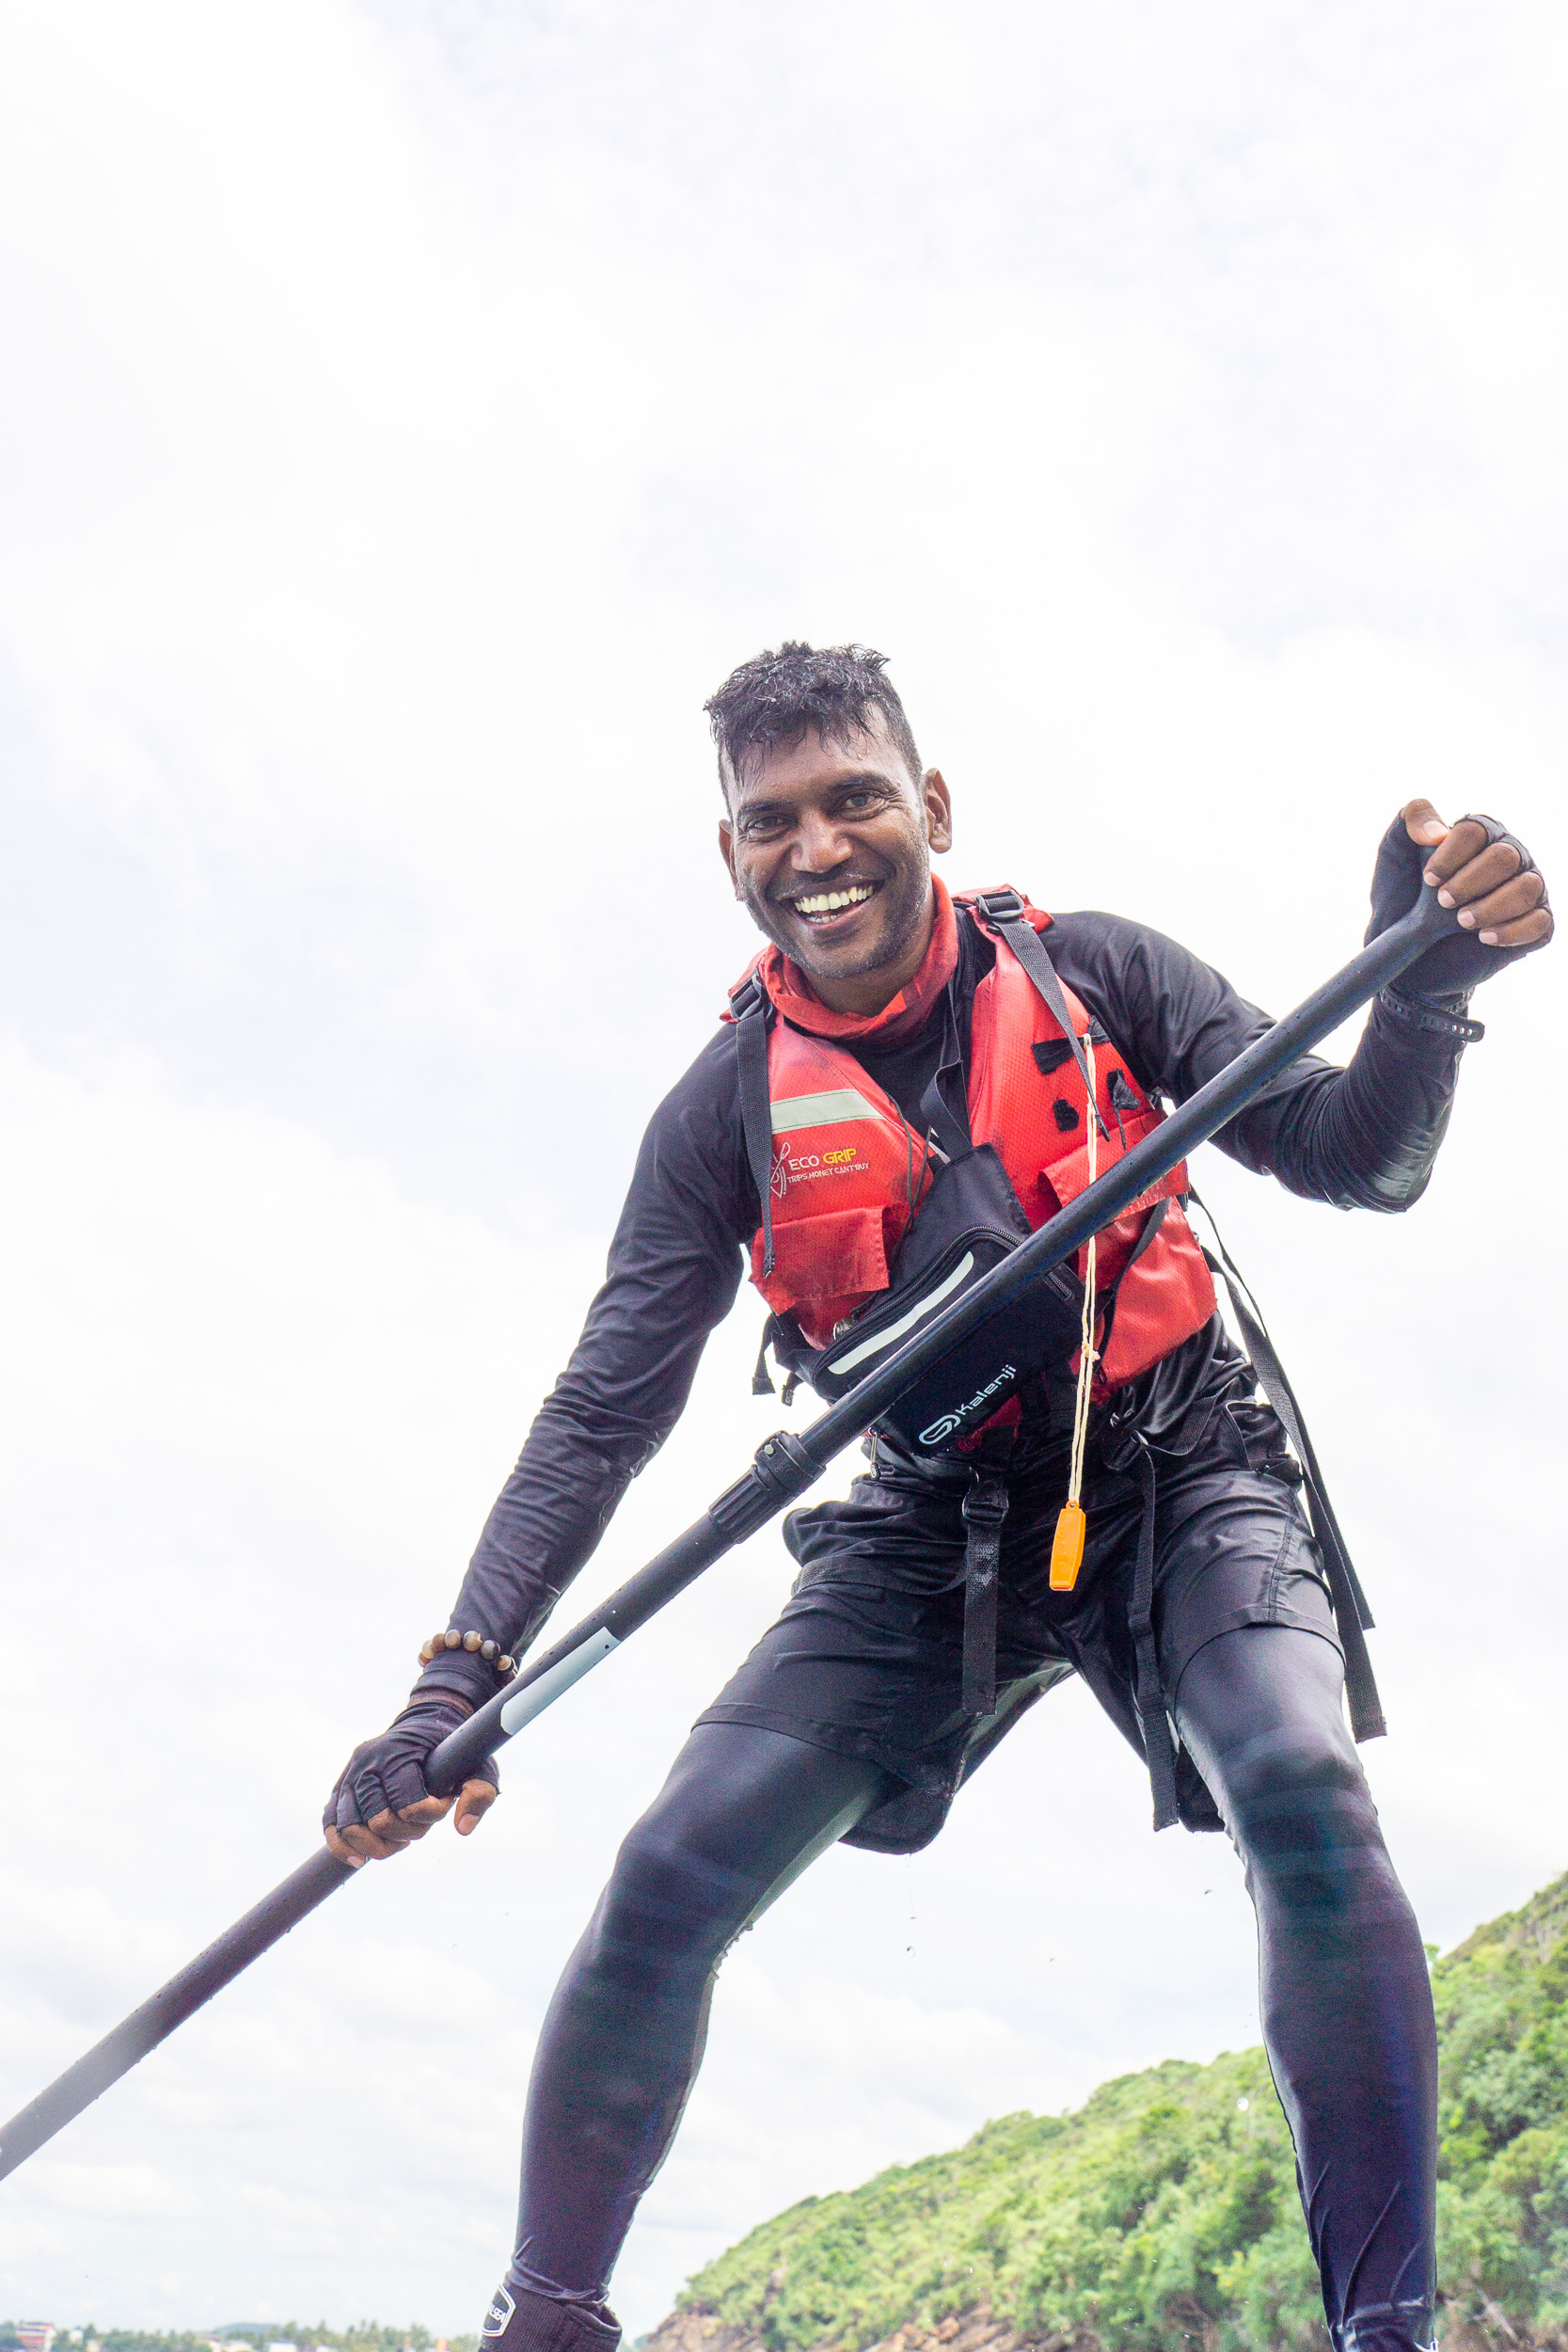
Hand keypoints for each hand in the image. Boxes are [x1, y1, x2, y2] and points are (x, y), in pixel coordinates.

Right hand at [323, 1698, 498, 1866]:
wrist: (425, 1724)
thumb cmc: (452, 1748)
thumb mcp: (478, 1764)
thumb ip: (479, 1792)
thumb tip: (463, 1828)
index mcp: (398, 1751)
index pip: (407, 1803)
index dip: (430, 1815)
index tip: (444, 1804)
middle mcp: (367, 1761)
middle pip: (378, 1820)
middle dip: (405, 1833)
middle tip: (423, 1824)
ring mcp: (349, 1775)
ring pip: (350, 1827)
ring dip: (377, 1845)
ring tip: (400, 1841)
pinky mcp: (340, 1789)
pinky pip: (330, 1825)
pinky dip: (342, 1847)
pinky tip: (361, 1859)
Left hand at [1365, 800, 1552, 996]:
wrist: (1410, 949)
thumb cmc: (1404, 894)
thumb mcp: (1395, 851)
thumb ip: (1411, 819)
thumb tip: (1437, 831)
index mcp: (1480, 834)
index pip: (1476, 830)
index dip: (1451, 855)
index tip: (1429, 879)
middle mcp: (1510, 856)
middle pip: (1505, 857)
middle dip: (1470, 882)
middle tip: (1444, 902)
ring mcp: (1526, 888)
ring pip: (1527, 888)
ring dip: (1491, 907)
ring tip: (1461, 922)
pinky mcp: (1536, 923)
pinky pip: (1539, 923)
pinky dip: (1511, 931)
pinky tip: (1484, 937)